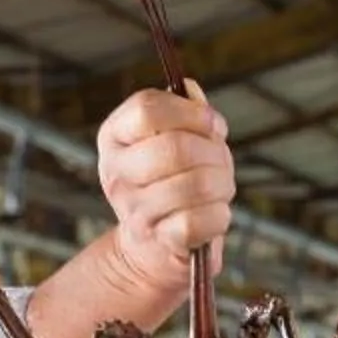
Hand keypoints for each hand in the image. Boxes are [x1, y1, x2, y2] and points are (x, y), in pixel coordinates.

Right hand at [93, 84, 233, 316]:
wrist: (153, 246)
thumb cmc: (172, 180)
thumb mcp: (175, 137)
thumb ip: (185, 109)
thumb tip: (191, 91)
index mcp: (115, 136)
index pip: (148, 108)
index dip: (191, 112)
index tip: (212, 124)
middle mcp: (116, 172)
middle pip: (174, 147)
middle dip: (213, 152)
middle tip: (220, 162)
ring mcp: (134, 209)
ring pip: (195, 185)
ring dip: (223, 185)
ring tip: (220, 189)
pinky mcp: (158, 240)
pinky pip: (199, 221)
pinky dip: (219, 216)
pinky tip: (214, 215)